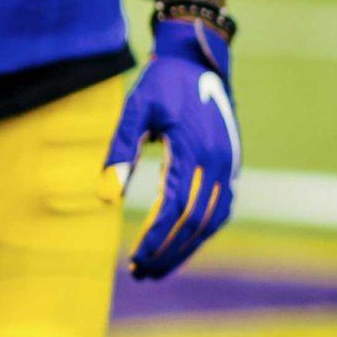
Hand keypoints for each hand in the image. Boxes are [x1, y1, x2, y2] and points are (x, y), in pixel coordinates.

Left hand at [103, 16, 240, 279]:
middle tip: (141, 272)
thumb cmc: (162, 85)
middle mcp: (217, 162)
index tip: (135, 258)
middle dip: (168, 252)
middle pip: (195, 222)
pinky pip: (221, 209)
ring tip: (157, 268)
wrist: (199, 63)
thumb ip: (121, 148)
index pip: (174, 207)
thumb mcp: (136, 108)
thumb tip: (106, 197)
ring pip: (211, 221)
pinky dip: (202, 232)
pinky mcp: (231, 167)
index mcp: (193, 148)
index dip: (155, 237)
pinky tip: (181, 244)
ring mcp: (229, 166)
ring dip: (185, 248)